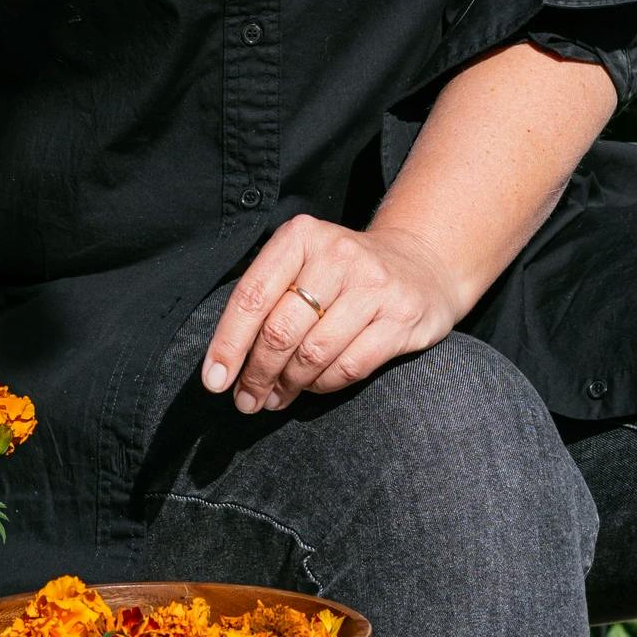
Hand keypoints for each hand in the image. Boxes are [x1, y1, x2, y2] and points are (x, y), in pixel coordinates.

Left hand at [201, 217, 470, 414]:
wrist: (421, 264)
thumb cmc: (343, 273)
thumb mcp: (303, 263)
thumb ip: (267, 297)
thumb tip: (225, 361)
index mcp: (302, 236)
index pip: (252, 296)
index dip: (229, 343)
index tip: (214, 382)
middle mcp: (337, 255)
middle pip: (281, 329)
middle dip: (257, 374)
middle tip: (247, 400)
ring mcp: (373, 286)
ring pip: (314, 353)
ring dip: (288, 385)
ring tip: (276, 398)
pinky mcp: (401, 317)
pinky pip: (350, 366)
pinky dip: (324, 385)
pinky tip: (313, 388)